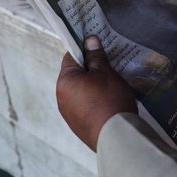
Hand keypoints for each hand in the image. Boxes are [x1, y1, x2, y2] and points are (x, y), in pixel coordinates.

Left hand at [56, 36, 137, 150]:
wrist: (116, 136)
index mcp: (64, 81)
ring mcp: (68, 114)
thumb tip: (89, 40)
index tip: (98, 49)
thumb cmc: (109, 99)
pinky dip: (94, 102)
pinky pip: (84, 107)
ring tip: (111, 87)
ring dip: (92, 87)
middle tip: (109, 69)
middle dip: (90, 70)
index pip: (70, 57)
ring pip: (80, 92)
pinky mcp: (78, 126)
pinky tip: (108, 103)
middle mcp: (61, 98)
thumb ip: (96, 56)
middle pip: (75, 76)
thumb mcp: (105, 73)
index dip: (85, 51)